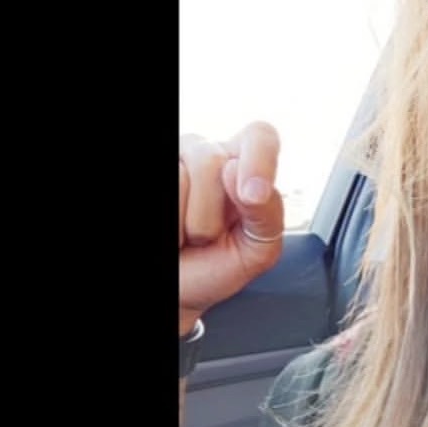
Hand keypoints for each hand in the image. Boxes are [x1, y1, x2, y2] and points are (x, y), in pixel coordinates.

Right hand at [179, 122, 283, 335]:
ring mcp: (176, 161)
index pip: (260, 137)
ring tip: (186, 234)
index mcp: (245, 168)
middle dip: (211, 214)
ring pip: (184, 175)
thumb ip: (268, 216)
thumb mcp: (257, 251)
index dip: (258, 160)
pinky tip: (174, 231)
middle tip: (207, 235)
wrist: (179, 289)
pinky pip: (168, 188)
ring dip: (187, 222)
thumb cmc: (215, 267)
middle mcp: (210, 155)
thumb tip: (249, 184)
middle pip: (214, 162)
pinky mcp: (159, 169)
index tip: (252, 196)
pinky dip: (172, 227)